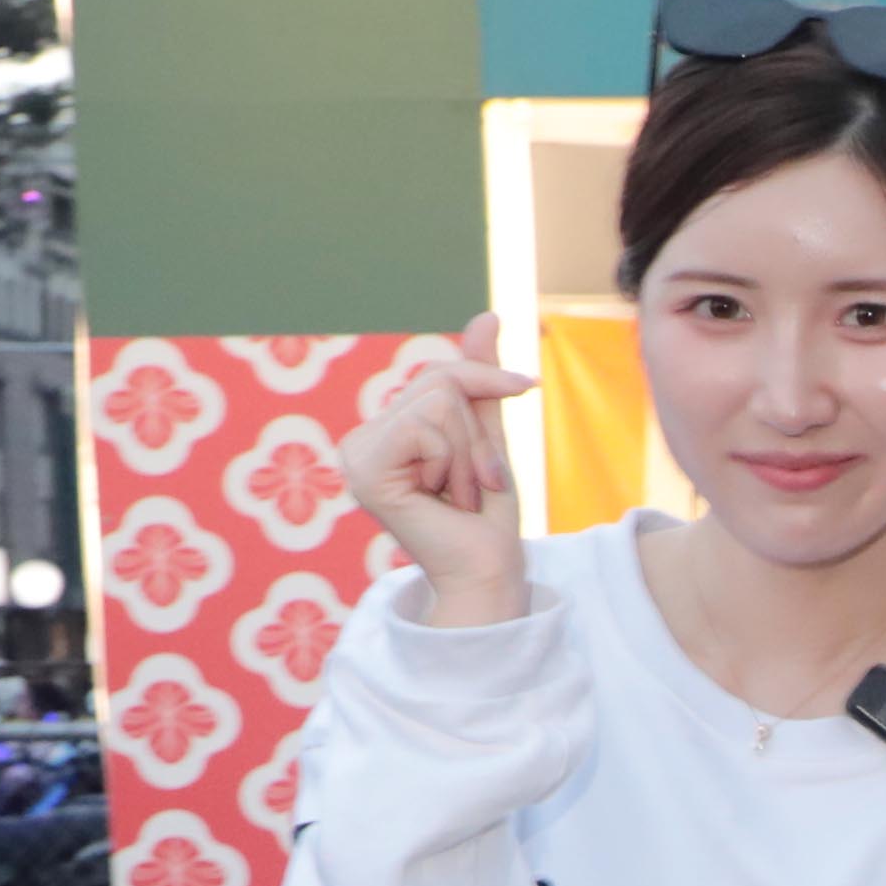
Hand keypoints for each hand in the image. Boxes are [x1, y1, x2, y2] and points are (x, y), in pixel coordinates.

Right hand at [336, 314, 541, 627]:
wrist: (487, 571)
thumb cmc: (487, 516)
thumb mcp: (488, 434)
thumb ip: (479, 379)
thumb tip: (487, 314)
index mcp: (386, 430)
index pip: (440, 370)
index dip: (488, 380)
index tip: (528, 388)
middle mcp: (362, 440)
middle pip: (439, 381)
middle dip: (477, 433)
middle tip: (475, 483)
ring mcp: (357, 455)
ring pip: (437, 401)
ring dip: (469, 453)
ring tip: (460, 495)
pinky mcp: (365, 471)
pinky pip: (426, 427)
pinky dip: (452, 462)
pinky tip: (443, 499)